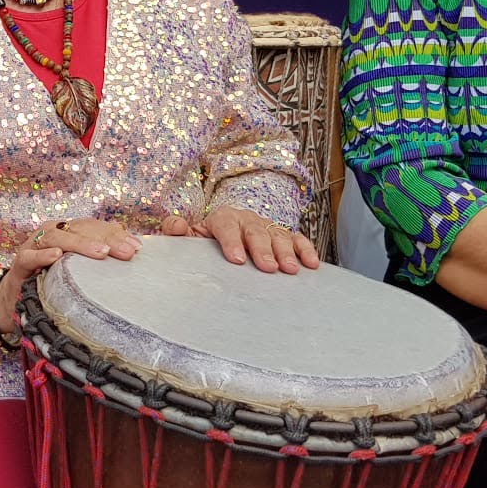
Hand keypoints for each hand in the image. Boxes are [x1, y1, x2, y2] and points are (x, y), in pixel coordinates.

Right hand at [0, 220, 141, 339]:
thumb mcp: (77, 268)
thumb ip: (98, 258)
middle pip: (81, 229)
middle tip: (127, 252)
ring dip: (79, 244)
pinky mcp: (20, 263)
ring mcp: (34, 245)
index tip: (138, 248)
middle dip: (106, 239)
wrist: (14, 298)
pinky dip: (42, 255)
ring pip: (57, 238)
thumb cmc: (51, 281)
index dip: (116, 234)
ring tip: (101, 252)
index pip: (95, 227)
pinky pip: (30, 257)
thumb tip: (133, 250)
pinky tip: (57, 257)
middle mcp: (52, 232)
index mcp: (68, 231)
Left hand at [163, 208, 320, 271]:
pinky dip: (305, 250)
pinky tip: (311, 264)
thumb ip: (178, 233)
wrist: (222, 235)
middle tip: (268, 267)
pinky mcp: (282, 235)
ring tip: (290, 269)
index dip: (231, 241)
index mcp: (222, 218)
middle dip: (262, 249)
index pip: (226, 226)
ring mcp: (266, 227)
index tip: (236, 260)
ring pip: (278, 235)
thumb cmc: (206, 241)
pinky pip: (297, 239)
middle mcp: (247, 219)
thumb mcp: (190, 237)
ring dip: (286, 252)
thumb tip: (175, 226)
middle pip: (255, 231)